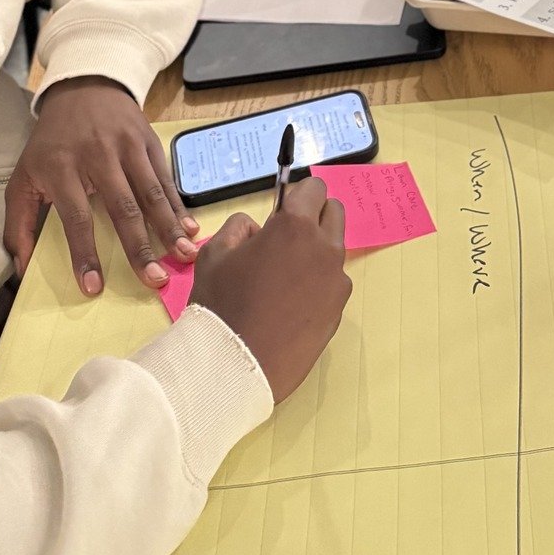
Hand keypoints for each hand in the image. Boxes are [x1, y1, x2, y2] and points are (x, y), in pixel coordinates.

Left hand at [4, 77, 197, 295]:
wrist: (84, 86)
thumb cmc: (51, 142)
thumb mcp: (23, 177)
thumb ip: (18, 224)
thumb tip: (21, 270)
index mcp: (61, 169)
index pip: (76, 218)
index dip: (85, 254)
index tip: (94, 286)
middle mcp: (97, 157)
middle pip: (122, 208)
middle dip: (140, 248)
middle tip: (155, 280)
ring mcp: (127, 147)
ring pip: (151, 193)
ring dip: (168, 228)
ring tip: (184, 256)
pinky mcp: (149, 141)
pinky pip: (165, 179)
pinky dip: (178, 205)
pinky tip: (189, 228)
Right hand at [189, 178, 350, 402]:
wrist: (234, 366)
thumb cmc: (221, 304)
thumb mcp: (214, 253)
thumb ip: (240, 228)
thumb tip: (259, 230)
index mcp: (295, 226)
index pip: (314, 188)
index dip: (297, 197)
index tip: (282, 214)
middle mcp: (324, 248)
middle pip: (334, 213)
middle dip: (314, 217)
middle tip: (286, 241)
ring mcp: (336, 281)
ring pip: (334, 251)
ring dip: (316, 253)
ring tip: (284, 282)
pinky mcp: (339, 311)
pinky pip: (333, 285)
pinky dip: (318, 286)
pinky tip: (291, 308)